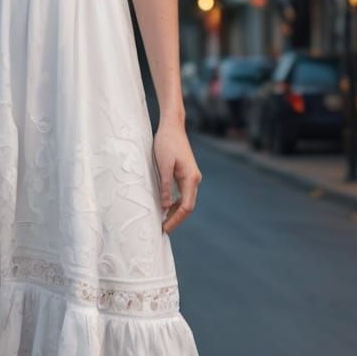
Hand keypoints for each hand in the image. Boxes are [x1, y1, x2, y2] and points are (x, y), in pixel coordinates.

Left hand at [153, 118, 200, 233]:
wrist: (172, 126)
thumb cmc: (166, 143)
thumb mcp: (162, 165)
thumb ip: (165, 186)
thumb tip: (164, 206)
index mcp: (190, 178)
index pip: (186, 207)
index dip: (175, 220)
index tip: (164, 228)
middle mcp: (194, 179)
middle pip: (187, 206)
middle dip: (175, 219)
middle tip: (162, 229)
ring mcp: (191, 176)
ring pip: (185, 200)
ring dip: (175, 212)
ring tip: (162, 221)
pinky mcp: (186, 173)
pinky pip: (183, 193)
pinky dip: (175, 202)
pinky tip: (165, 207)